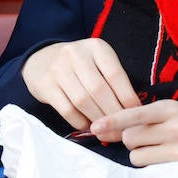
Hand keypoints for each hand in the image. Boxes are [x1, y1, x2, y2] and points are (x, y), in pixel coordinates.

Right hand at [22, 38, 139, 130]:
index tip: (136, 115)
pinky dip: (81, 122)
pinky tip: (89, 126)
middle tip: (123, 129)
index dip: (128, 98)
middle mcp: (75, 54)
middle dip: (114, 114)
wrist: (41, 60)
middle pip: (99, 90)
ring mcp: (57, 69)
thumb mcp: (98, 62)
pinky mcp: (45, 85)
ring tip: (108, 131)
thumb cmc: (80, 66)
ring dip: (98, 120)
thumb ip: (114, 81)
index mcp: (95, 47)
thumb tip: (135, 112)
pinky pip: (67, 110)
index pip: (116, 75)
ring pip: (83, 101)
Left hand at [92, 101, 177, 176]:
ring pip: (136, 154)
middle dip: (131, 139)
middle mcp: (174, 126)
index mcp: (169, 107)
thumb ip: (142, 118)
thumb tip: (105, 129)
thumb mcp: (172, 112)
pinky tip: (166, 159)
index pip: (133, 114)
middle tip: (149, 139)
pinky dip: (151, 164)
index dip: (112, 121)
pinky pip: (150, 167)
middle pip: (130, 136)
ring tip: (160, 149)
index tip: (94, 127)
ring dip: (140, 154)